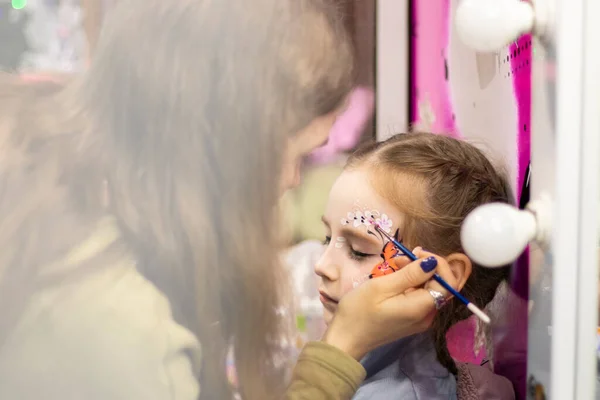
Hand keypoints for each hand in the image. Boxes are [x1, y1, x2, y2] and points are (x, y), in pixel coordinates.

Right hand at [322, 248, 454, 359]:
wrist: (345, 338)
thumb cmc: (359, 311)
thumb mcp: (382, 287)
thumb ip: (410, 275)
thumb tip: (433, 262)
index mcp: (421, 308)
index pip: (447, 283)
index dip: (438, 264)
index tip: (416, 253)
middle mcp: (427, 316)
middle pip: (441, 286)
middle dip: (426, 266)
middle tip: (401, 258)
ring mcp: (420, 320)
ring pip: (430, 290)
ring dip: (418, 274)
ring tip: (395, 265)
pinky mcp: (412, 320)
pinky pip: (420, 298)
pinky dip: (412, 284)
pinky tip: (396, 278)